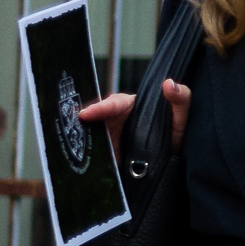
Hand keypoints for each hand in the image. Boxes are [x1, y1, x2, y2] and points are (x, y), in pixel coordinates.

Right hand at [75, 81, 189, 154]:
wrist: (170, 160)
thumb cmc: (174, 130)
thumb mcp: (181, 115)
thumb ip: (180, 99)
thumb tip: (169, 83)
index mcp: (128, 106)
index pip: (112, 104)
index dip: (99, 108)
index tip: (85, 114)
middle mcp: (113, 120)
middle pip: (92, 119)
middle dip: (78, 122)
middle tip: (67, 126)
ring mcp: (106, 138)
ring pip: (87, 136)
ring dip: (76, 139)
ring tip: (63, 143)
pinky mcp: (103, 155)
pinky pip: (90, 153)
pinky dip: (80, 157)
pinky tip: (72, 162)